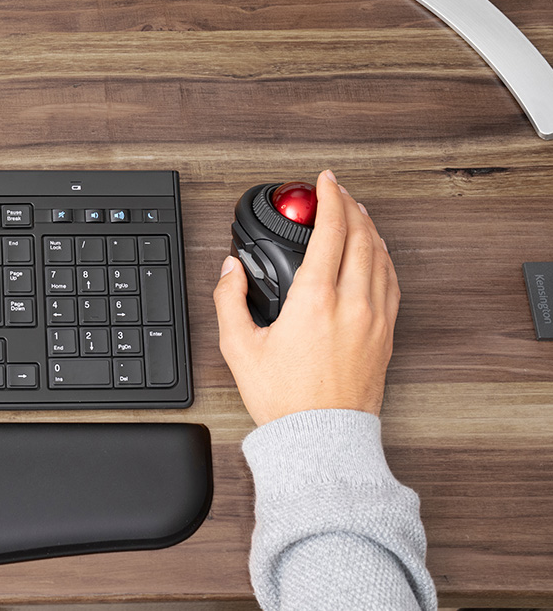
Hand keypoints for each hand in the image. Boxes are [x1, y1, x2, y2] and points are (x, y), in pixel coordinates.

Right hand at [213, 170, 400, 425]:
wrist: (322, 439)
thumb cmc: (286, 400)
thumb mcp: (240, 348)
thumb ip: (230, 300)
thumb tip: (231, 270)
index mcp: (316, 300)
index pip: (332, 231)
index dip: (330, 198)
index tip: (325, 181)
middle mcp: (352, 304)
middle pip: (362, 236)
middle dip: (351, 206)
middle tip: (338, 192)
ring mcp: (375, 318)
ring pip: (382, 256)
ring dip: (369, 228)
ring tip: (356, 214)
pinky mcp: (386, 334)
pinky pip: (392, 282)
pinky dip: (383, 257)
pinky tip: (374, 254)